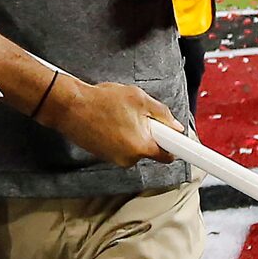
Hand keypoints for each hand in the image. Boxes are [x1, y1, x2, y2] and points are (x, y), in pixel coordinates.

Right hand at [44, 77, 175, 166]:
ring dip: (132, 133)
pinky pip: (120, 147)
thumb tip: (175, 126)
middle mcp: (128, 159)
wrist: (69, 107)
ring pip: (134, 147)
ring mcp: (114, 159)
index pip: (168, 155)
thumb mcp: (139, 99)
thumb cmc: (102, 100)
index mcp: (141, 147)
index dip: (177, 146)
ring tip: (118, 115)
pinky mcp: (103, 156)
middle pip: (150, 149)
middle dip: (148, 133)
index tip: (188, 147)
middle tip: (137, 114)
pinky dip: (119, 135)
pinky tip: (108, 120)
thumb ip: (162, 114)